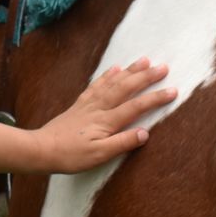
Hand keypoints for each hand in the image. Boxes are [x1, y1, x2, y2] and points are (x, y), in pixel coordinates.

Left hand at [33, 57, 175, 172]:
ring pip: (113, 82)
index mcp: (107, 121)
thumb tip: (145, 133)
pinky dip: (107, 75)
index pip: (136, 106)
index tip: (173, 90)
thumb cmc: (71, 156)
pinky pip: (97, 84)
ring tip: (144, 60)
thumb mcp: (99, 155)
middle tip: (164, 67)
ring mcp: (89, 103)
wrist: (42, 149)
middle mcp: (99, 107)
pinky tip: (115, 68)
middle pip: (126, 88)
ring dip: (130, 71)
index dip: (156, 98)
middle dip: (146, 77)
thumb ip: (122, 143)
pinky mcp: (80, 104)